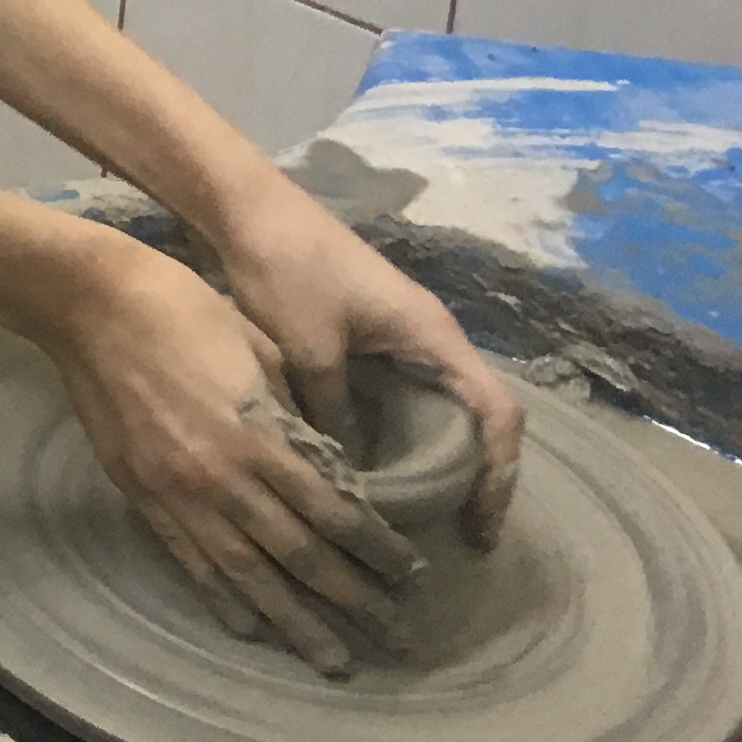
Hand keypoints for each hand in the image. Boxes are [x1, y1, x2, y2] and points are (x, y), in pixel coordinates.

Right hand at [37, 236, 422, 673]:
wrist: (90, 305)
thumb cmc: (185, 310)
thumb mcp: (260, 348)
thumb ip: (292, 412)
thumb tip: (324, 460)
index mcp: (260, 435)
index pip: (336, 512)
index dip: (379, 551)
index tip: (413, 577)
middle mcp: (223, 478)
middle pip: (301, 557)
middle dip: (355, 601)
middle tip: (396, 638)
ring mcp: (178, 494)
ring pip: (248, 575)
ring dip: (295, 622)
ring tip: (332, 658)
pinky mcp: (143, 496)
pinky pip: (191, 562)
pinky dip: (224, 600)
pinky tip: (251, 628)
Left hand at [210, 175, 524, 551]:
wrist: (241, 206)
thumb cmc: (285, 267)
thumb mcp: (310, 347)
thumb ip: (335, 410)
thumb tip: (350, 474)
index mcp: (433, 336)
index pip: (499, 414)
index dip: (501, 475)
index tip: (482, 528)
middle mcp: (427, 338)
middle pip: (475, 417)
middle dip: (473, 476)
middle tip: (454, 536)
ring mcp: (396, 336)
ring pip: (435, 409)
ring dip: (433, 459)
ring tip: (415, 518)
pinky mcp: (364, 337)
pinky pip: (398, 397)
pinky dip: (395, 435)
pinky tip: (370, 471)